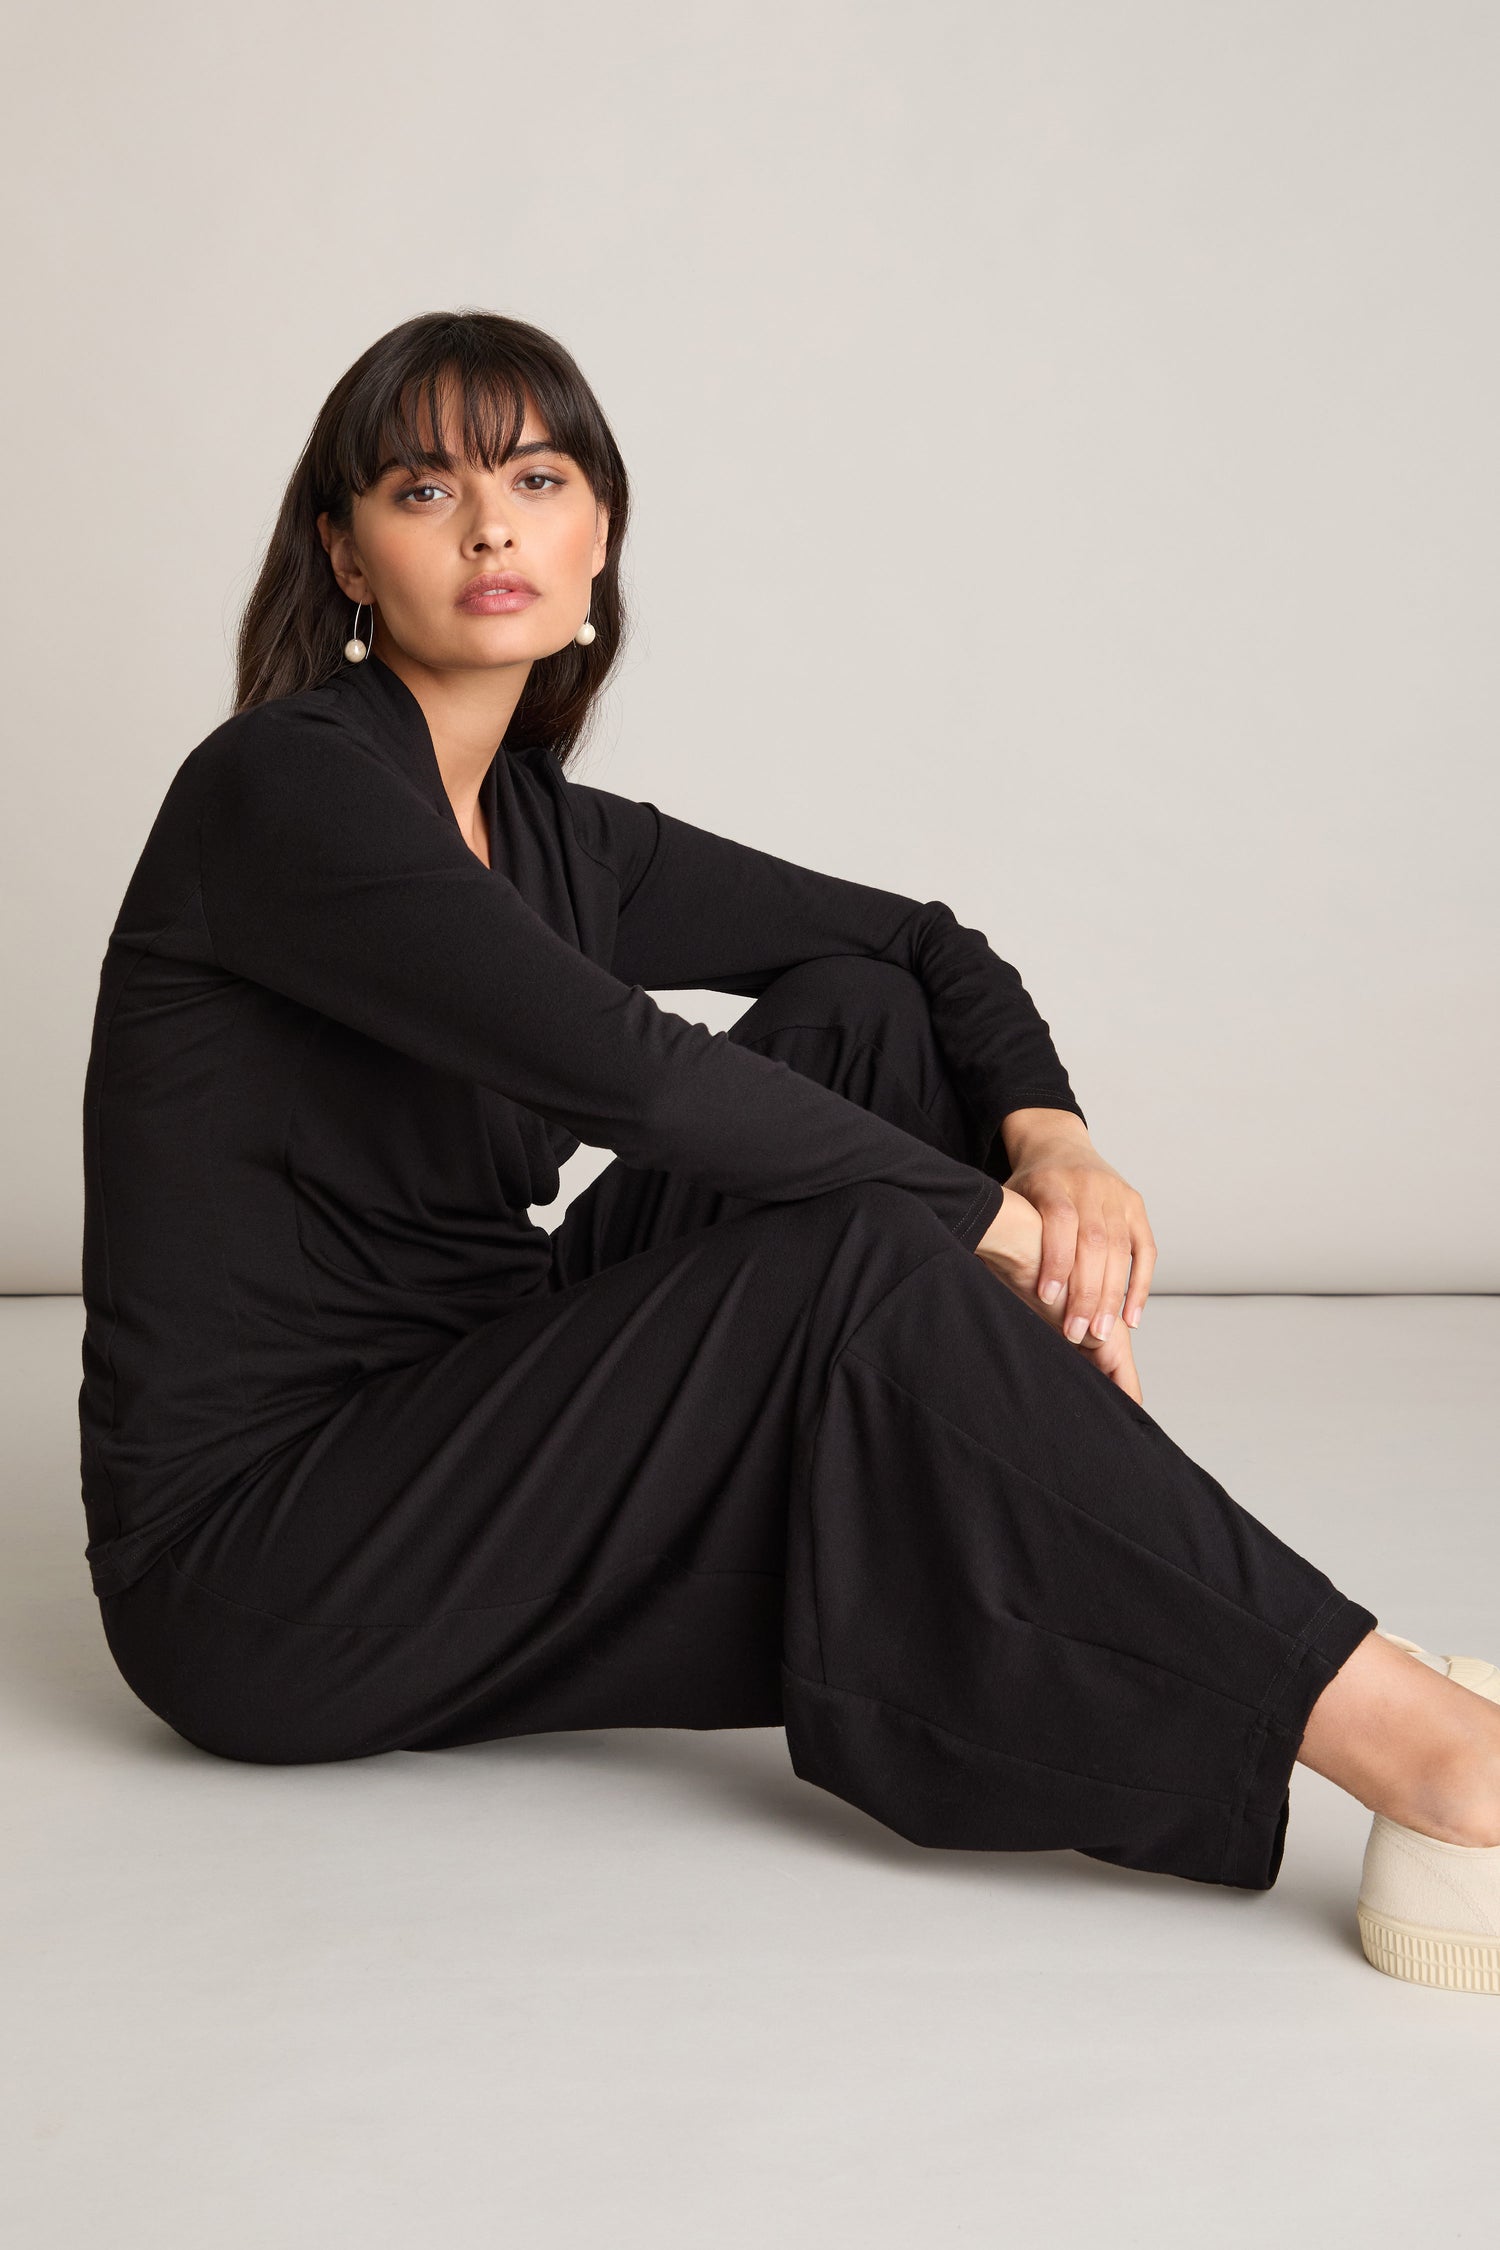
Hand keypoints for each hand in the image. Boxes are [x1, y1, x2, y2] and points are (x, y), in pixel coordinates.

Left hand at [975, 1178, 1146, 1403]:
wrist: (1061, 1144)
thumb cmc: (1029, 1185)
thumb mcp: (1006, 1196)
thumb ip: (996, 1225)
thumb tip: (963, 1256)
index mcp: (1053, 1180)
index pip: (1058, 1220)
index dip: (1055, 1259)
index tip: (1046, 1298)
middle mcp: (1090, 1186)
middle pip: (1093, 1241)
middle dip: (1085, 1291)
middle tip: (1076, 1332)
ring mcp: (1117, 1196)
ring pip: (1119, 1250)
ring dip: (1112, 1296)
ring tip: (1099, 1332)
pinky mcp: (1136, 1207)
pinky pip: (1145, 1250)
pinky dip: (1140, 1285)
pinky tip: (1130, 1317)